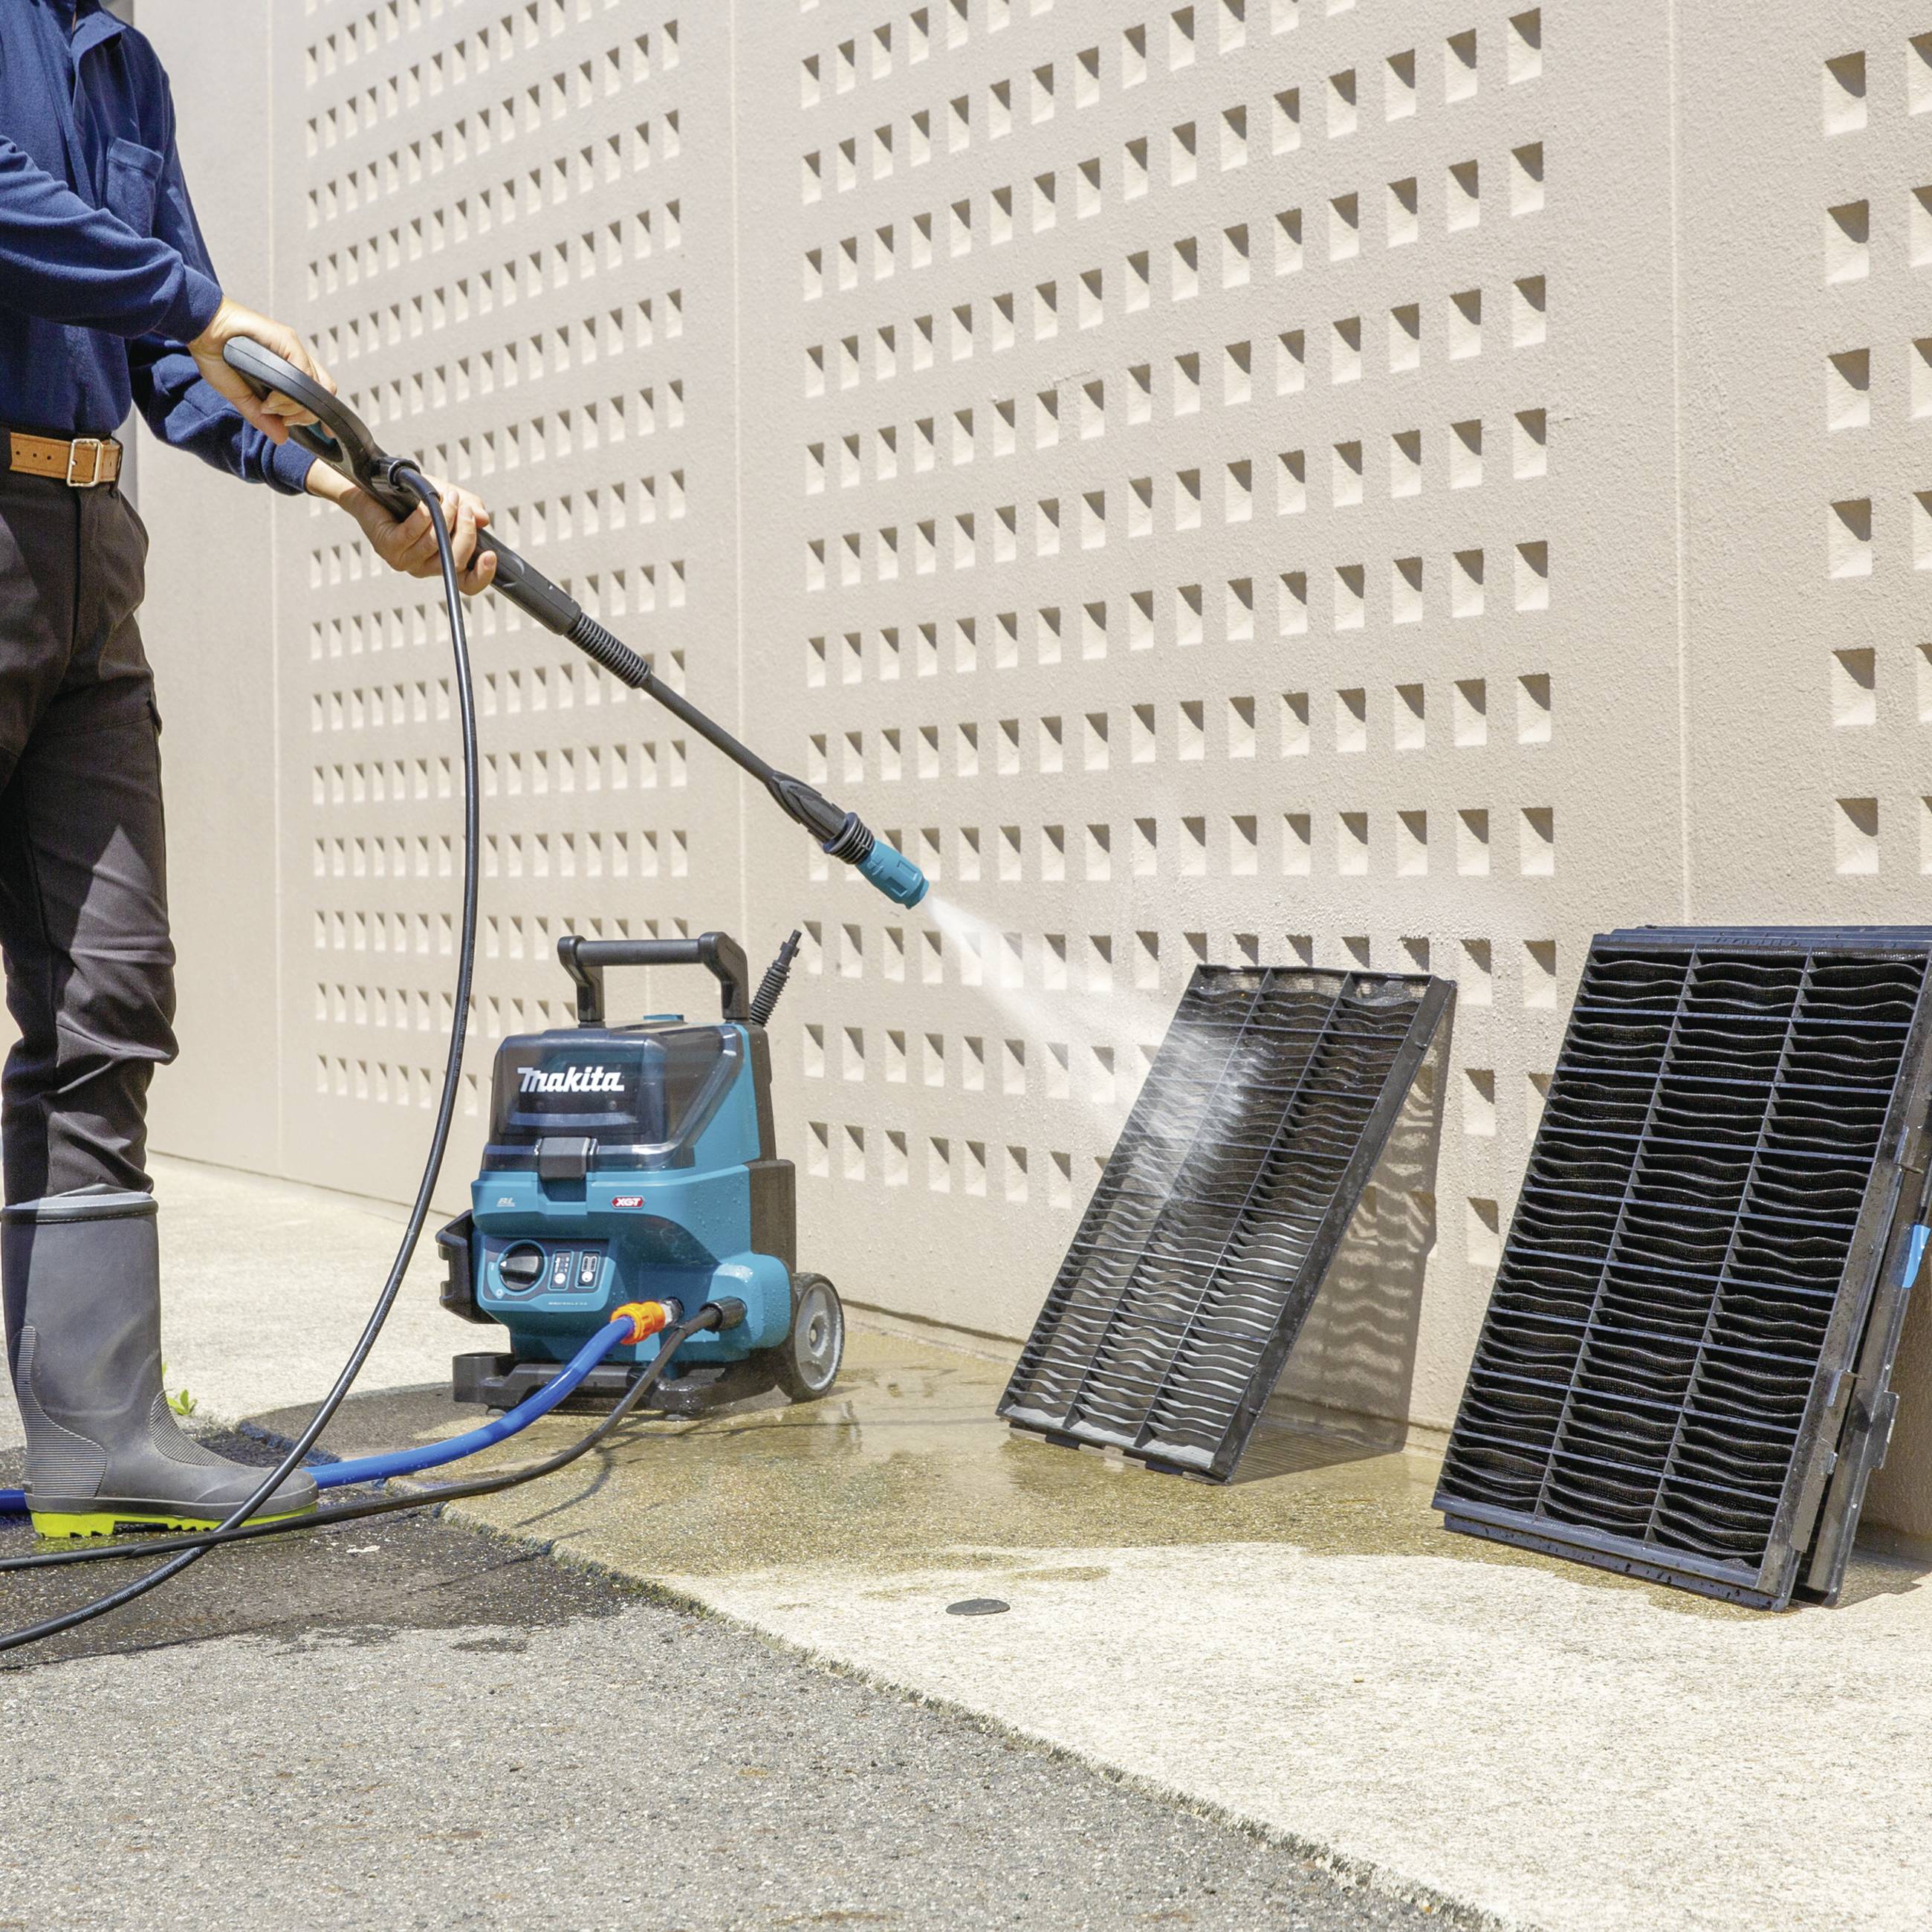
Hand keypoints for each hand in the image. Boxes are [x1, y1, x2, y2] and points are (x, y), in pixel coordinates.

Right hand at [187, 298, 335, 443]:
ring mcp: (293, 348)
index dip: (324, 413)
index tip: (325, 433)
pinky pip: (301, 373)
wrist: (199, 328)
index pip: (319, 392)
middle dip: (306, 415)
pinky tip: (270, 399)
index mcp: (288, 369)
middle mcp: (295, 357)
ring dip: (295, 406)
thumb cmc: (216, 354)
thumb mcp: (240, 396)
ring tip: (270, 406)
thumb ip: (262, 417)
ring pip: (316, 385)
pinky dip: (288, 394)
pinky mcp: (286, 339)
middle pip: (324, 391)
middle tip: (280, 418)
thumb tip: (282, 438)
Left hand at [307, 464, 497, 594]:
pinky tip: (426, 503)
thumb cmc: (411, 497)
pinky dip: (424, 516)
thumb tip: (483, 519)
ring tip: (447, 497)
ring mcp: (405, 560)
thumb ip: (469, 508)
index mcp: (442, 562)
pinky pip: (413, 533)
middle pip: (455, 561)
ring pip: (436, 544)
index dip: (482, 575)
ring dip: (446, 517)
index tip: (491, 555)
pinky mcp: (388, 547)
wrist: (373, 486)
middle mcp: (424, 567)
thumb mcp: (448, 499)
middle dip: (466, 532)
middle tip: (465, 508)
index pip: (467, 584)